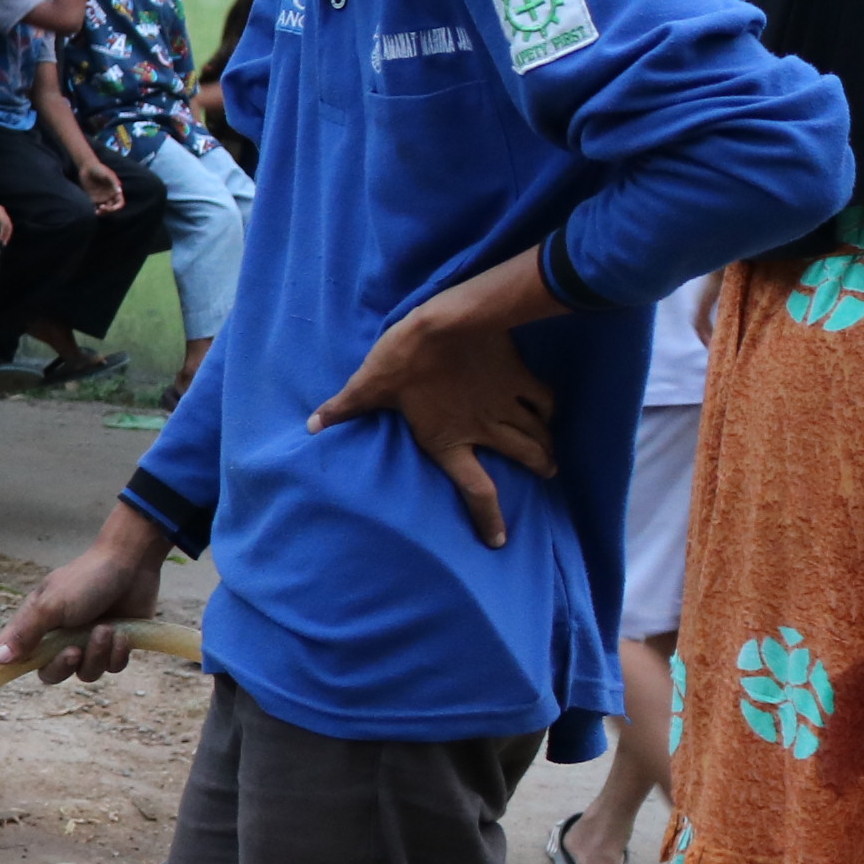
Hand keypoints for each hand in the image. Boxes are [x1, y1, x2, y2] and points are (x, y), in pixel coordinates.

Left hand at [0, 194, 13, 247]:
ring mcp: (2, 211)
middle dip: (7, 234)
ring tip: (4, 242)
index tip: (0, 240)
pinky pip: (6, 223)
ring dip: (7, 233)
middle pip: (8, 224)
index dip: (3, 232)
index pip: (4, 223)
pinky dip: (6, 230)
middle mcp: (1, 210)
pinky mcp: (1, 214)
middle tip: (3, 244)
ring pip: (9, 224)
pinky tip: (2, 236)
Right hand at [0, 504, 167, 680]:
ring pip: (84, 673)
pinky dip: (116, 653)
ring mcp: (86, 642)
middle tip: (74, 651)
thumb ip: (26, 634)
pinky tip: (121, 634)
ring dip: (97, 654)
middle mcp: (58, 637)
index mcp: (37, 624)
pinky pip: (111, 667)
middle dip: (62, 666)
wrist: (131, 564)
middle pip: (49, 673)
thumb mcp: (51, 606)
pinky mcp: (112, 645)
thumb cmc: (86, 579)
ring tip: (106, 629)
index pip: (6, 650)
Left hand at [74, 157, 125, 216]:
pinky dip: (96, 211)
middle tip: (102, 208)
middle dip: (109, 210)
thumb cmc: (99, 169)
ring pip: (105, 209)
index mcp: (115, 190)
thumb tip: (119, 192)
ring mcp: (102, 197)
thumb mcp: (107, 174)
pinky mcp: (93, 198)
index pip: (120, 202)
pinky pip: (96, 207)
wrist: (87, 167)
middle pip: (112, 208)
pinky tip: (95, 212)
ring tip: (98, 212)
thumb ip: (113, 182)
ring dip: (103, 213)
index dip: (118, 207)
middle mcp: (110, 195)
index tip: (112, 208)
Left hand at [308, 290, 557, 545]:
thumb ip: (345, 408)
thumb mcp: (369, 386)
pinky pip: (544, 400)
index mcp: (447, 440)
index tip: (498, 540)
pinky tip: (549, 411)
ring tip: (552, 457)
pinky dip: (549, 409)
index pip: (476, 491)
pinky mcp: (518, 378)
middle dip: (539, 468)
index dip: (488, 519)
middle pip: (524, 457)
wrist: (447, 323)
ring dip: (547, 446)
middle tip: (547, 474)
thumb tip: (312, 425)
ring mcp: (505, 404)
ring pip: (537, 433)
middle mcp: (483, 428)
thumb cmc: (403, 358)